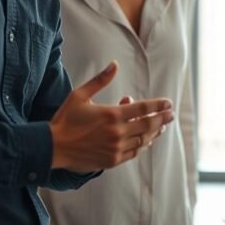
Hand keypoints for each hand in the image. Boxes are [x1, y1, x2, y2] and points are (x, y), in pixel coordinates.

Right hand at [49, 61, 174, 171]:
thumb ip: (100, 80)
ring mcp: (116, 148)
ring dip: (155, 132)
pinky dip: (142, 145)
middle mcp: (117, 132)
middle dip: (162, 118)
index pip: (143, 109)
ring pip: (143, 140)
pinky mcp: (112, 160)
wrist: (53, 147)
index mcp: (112, 115)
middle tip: (171, 114)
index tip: (169, 102)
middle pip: (148, 125)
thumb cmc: (65, 119)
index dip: (158, 105)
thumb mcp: (80, 95)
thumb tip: (114, 65)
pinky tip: (146, 140)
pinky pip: (134, 152)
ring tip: (162, 127)